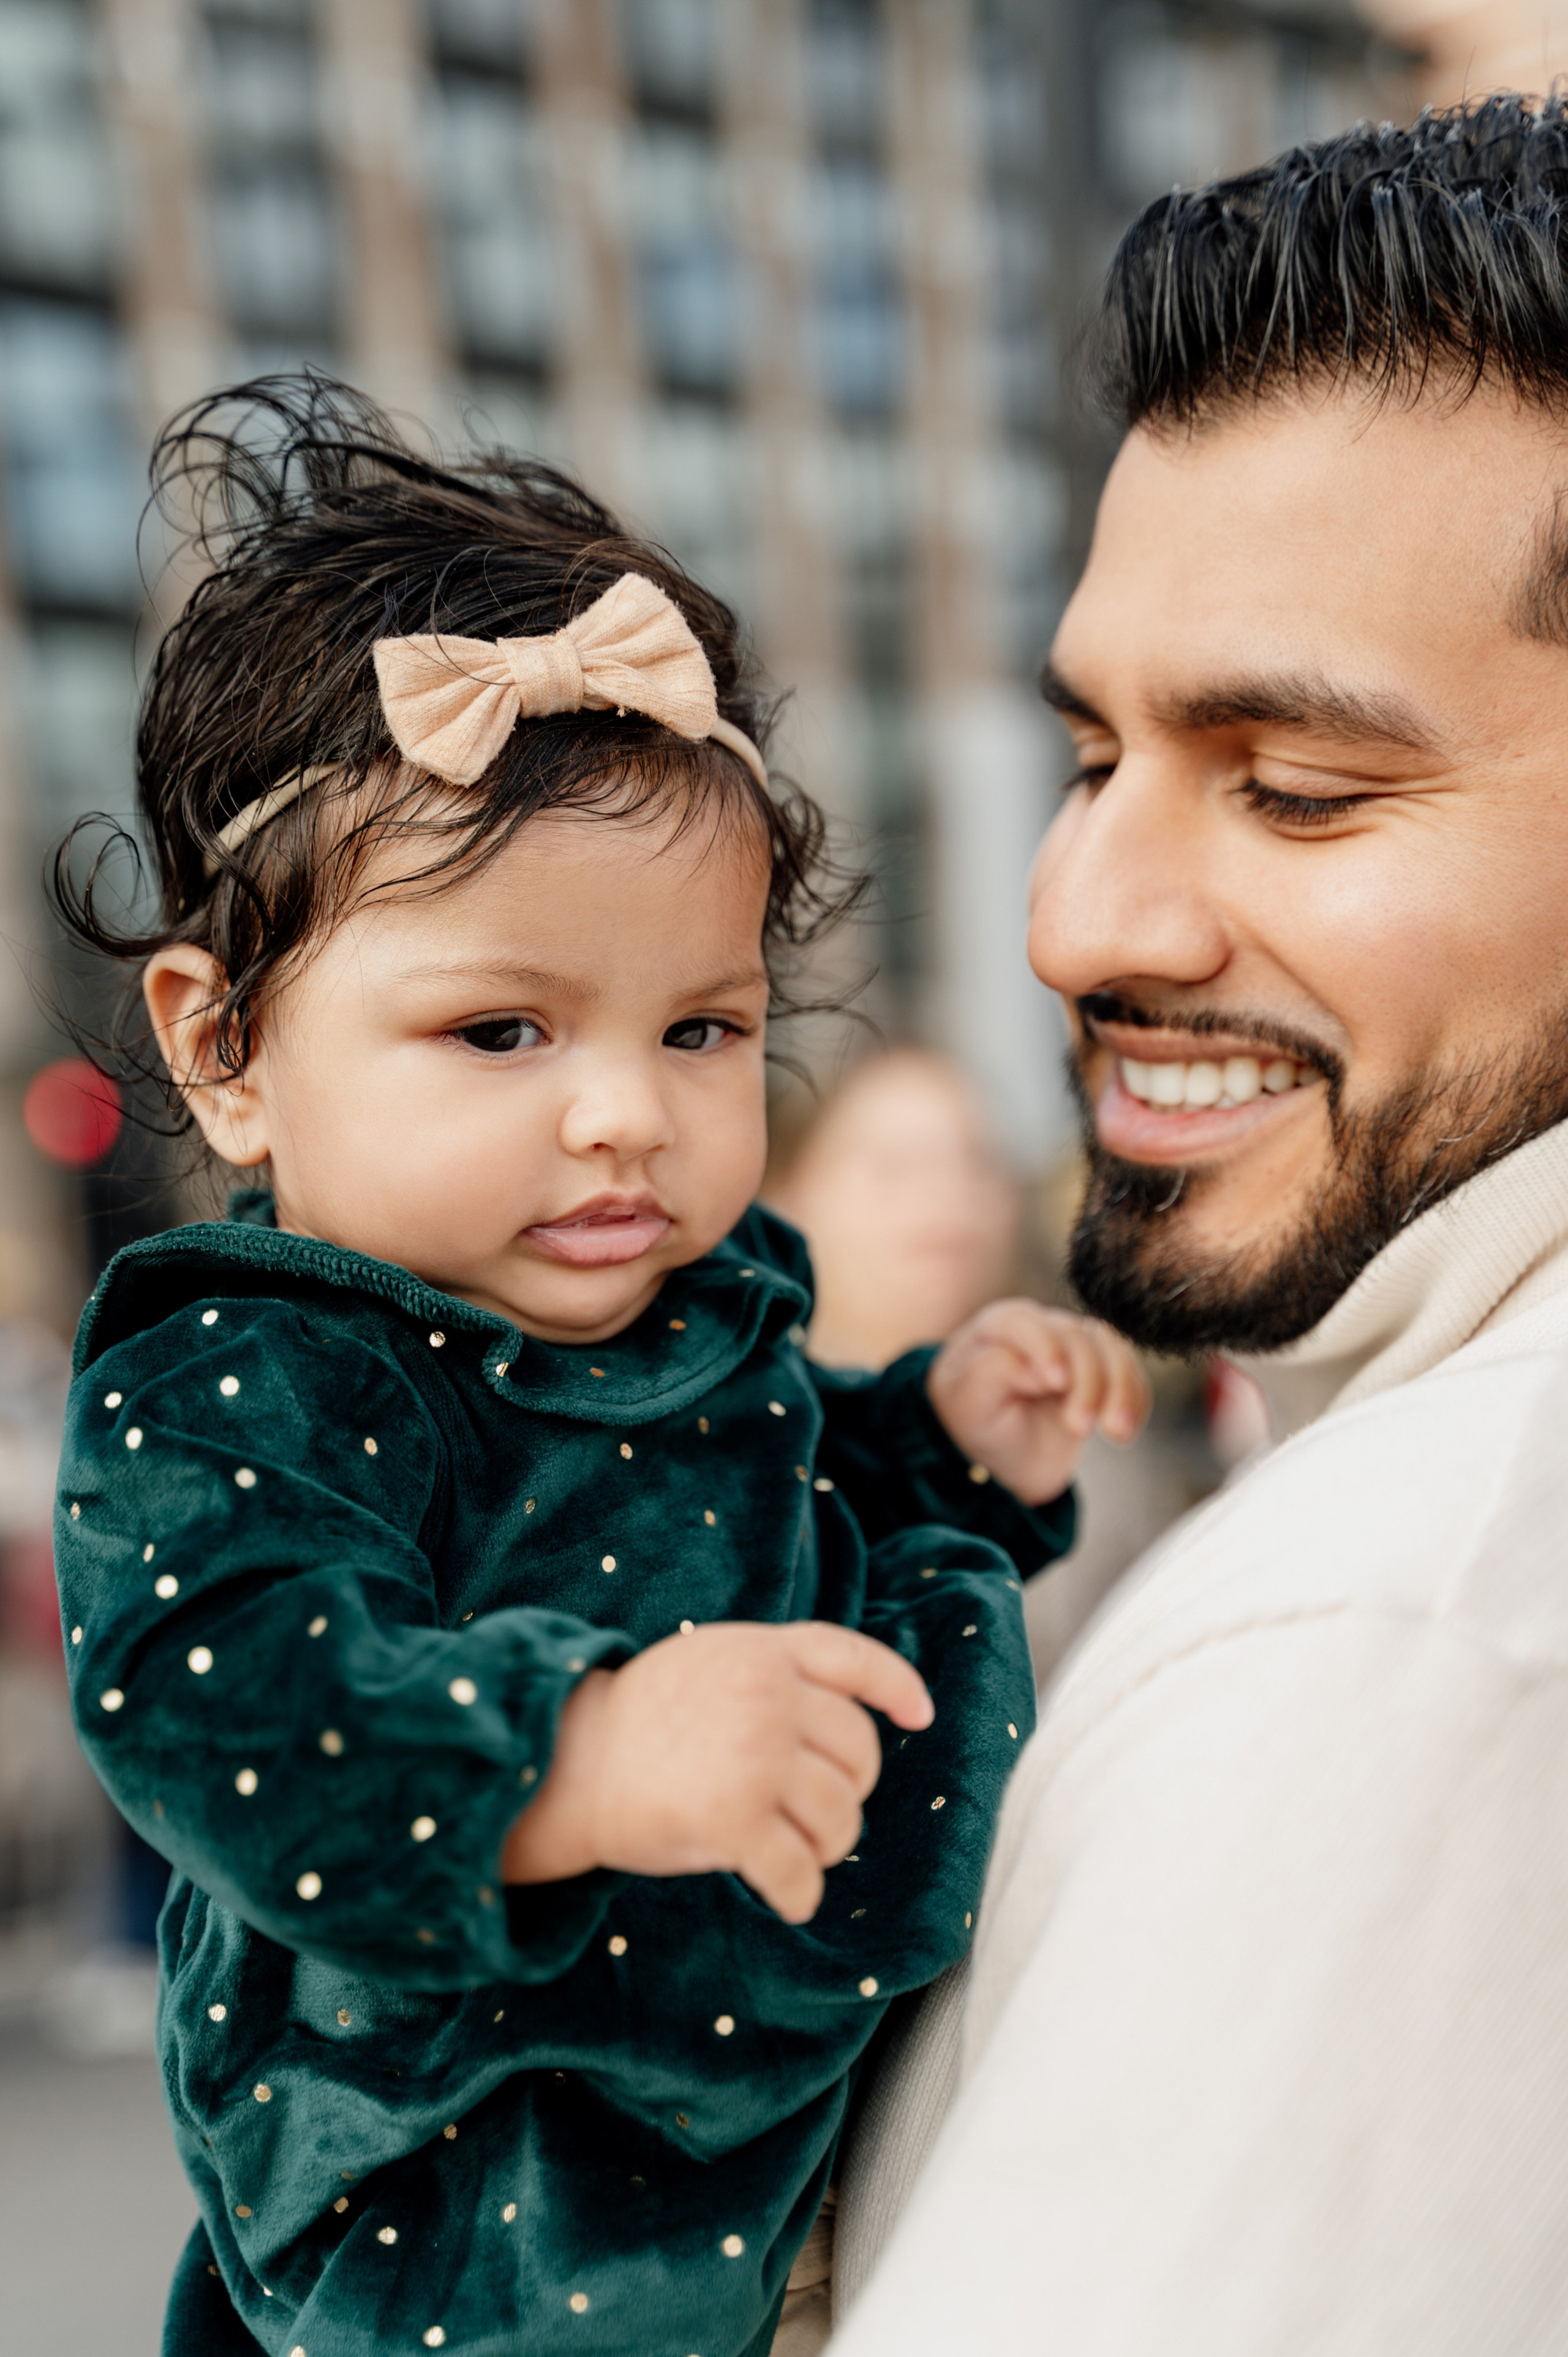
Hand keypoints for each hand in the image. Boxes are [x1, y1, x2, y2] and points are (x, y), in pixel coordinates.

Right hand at [500, 1621, 932, 1923]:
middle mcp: (769, 1698)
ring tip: (793, 1853)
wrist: (568, 1763)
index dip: (896, 1688)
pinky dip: (800, 1895)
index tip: (919, 1717)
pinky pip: (798, 1872)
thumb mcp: (708, 1664)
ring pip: (839, 1817)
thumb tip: (841, 1727)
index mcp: (762, 1652)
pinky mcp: (734, 1819)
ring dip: (825, 1847)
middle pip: (857, 1753)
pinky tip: (788, 1899)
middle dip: (846, 1793)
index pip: (854, 1659)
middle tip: (811, 1815)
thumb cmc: (635, 1723)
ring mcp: (755, 1757)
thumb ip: (770, 1676)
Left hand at [926, 1298, 1149, 1505]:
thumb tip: (1035, 1367)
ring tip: (1117, 1434)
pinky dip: (1135, 1399)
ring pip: (1110, 1350)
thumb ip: (993, 1374)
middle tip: (1079, 1428)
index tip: (1056, 1381)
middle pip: (1075, 1338)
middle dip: (1086, 1382)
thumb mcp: (970, 1404)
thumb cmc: (979, 1423)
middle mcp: (1041, 1327)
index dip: (1045, 1347)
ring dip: (1120, 1390)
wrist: (1005, 1456)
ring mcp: (1076, 1344)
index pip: (1024, 1323)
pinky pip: (1130, 1372)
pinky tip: (1127, 1431)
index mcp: (998, 1326)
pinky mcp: (1104, 1367)